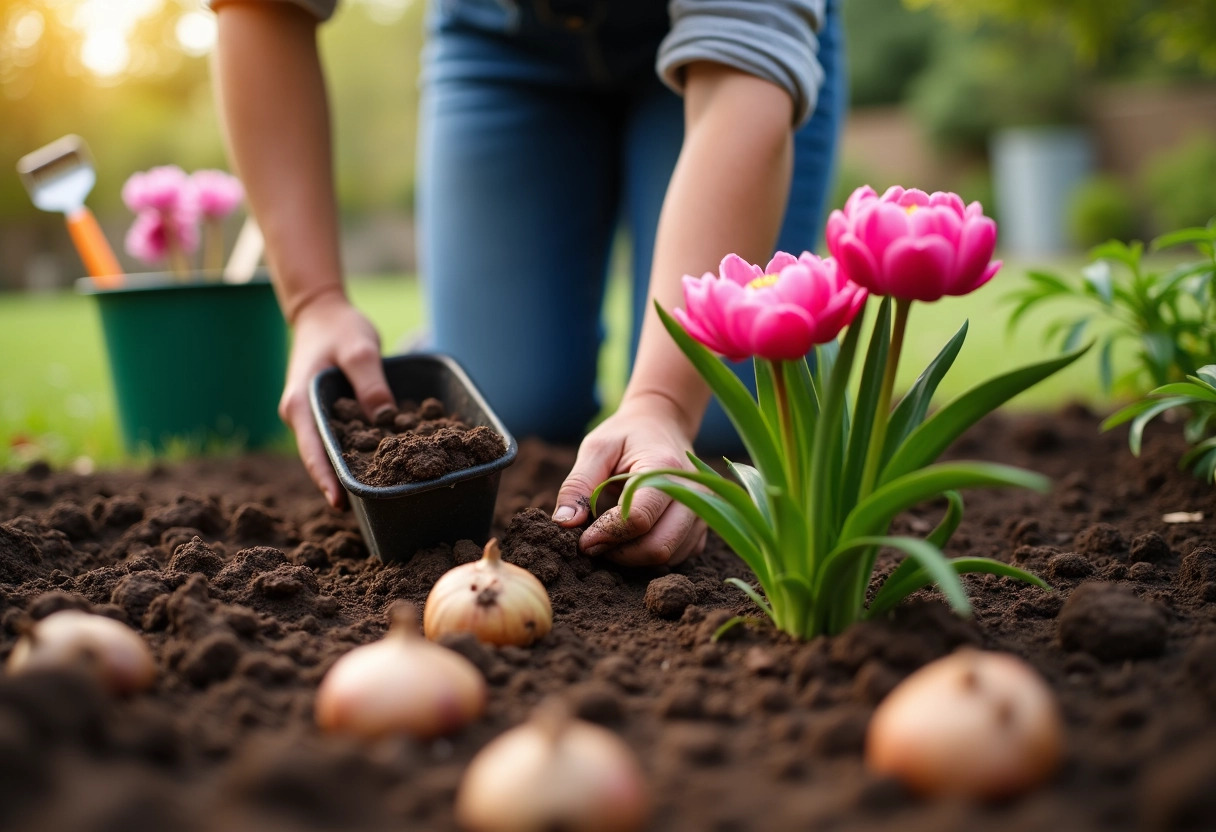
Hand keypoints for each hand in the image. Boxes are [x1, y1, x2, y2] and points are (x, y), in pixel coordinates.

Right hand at [279, 290, 394, 507]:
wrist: (321, 312)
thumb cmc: (338, 327)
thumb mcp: (359, 348)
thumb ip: (372, 382)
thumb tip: (387, 419)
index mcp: (300, 404)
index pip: (312, 451)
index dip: (326, 478)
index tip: (339, 504)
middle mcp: (302, 416)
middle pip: (321, 458)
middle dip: (343, 482)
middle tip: (371, 509)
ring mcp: (313, 417)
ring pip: (332, 450)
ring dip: (353, 467)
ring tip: (382, 492)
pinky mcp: (327, 414)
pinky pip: (343, 438)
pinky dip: (361, 449)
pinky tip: (387, 461)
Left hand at [553, 393, 706, 566]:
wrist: (664, 425)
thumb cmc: (627, 436)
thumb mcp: (597, 448)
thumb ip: (578, 485)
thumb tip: (565, 523)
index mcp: (664, 468)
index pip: (638, 518)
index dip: (606, 535)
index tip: (583, 540)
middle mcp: (693, 492)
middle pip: (658, 546)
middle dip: (620, 554)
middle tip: (595, 543)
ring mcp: (702, 511)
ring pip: (668, 557)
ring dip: (634, 558)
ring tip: (612, 538)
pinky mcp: (702, 527)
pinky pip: (678, 557)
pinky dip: (651, 557)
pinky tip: (632, 539)